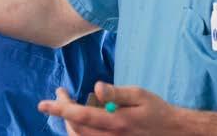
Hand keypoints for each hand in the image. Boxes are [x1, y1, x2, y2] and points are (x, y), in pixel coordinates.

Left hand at [38, 82, 181, 135]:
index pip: (81, 116)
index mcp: (116, 122)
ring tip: (66, 105)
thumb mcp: (140, 95)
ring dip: (68, 122)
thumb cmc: (156, 111)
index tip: (43, 103)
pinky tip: (79, 120)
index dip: (60, 108)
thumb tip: (97, 86)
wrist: (172, 132)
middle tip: (60, 94)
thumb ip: (118, 92)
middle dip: (63, 111)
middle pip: (75, 129)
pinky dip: (78, 131)